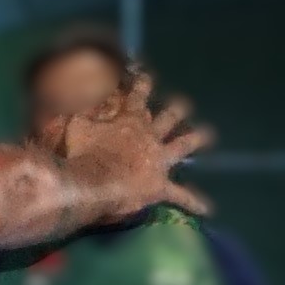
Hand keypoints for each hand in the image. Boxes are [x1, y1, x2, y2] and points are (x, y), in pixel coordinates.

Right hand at [48, 70, 212, 223]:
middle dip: (177, 108)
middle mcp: (149, 136)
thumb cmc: (82, 153)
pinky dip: (194, 202)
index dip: (143, 85)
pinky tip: (207, 209)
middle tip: (183, 103)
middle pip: (168, 117)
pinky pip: (181, 195)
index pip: (138, 96)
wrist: (93, 183)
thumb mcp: (76, 124)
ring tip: (208, 134)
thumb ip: (81, 109)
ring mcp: (159, 160)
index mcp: (129, 121)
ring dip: (196, 139)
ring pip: (183, 145)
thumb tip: (77, 92)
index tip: (147, 75)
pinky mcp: (161, 186)